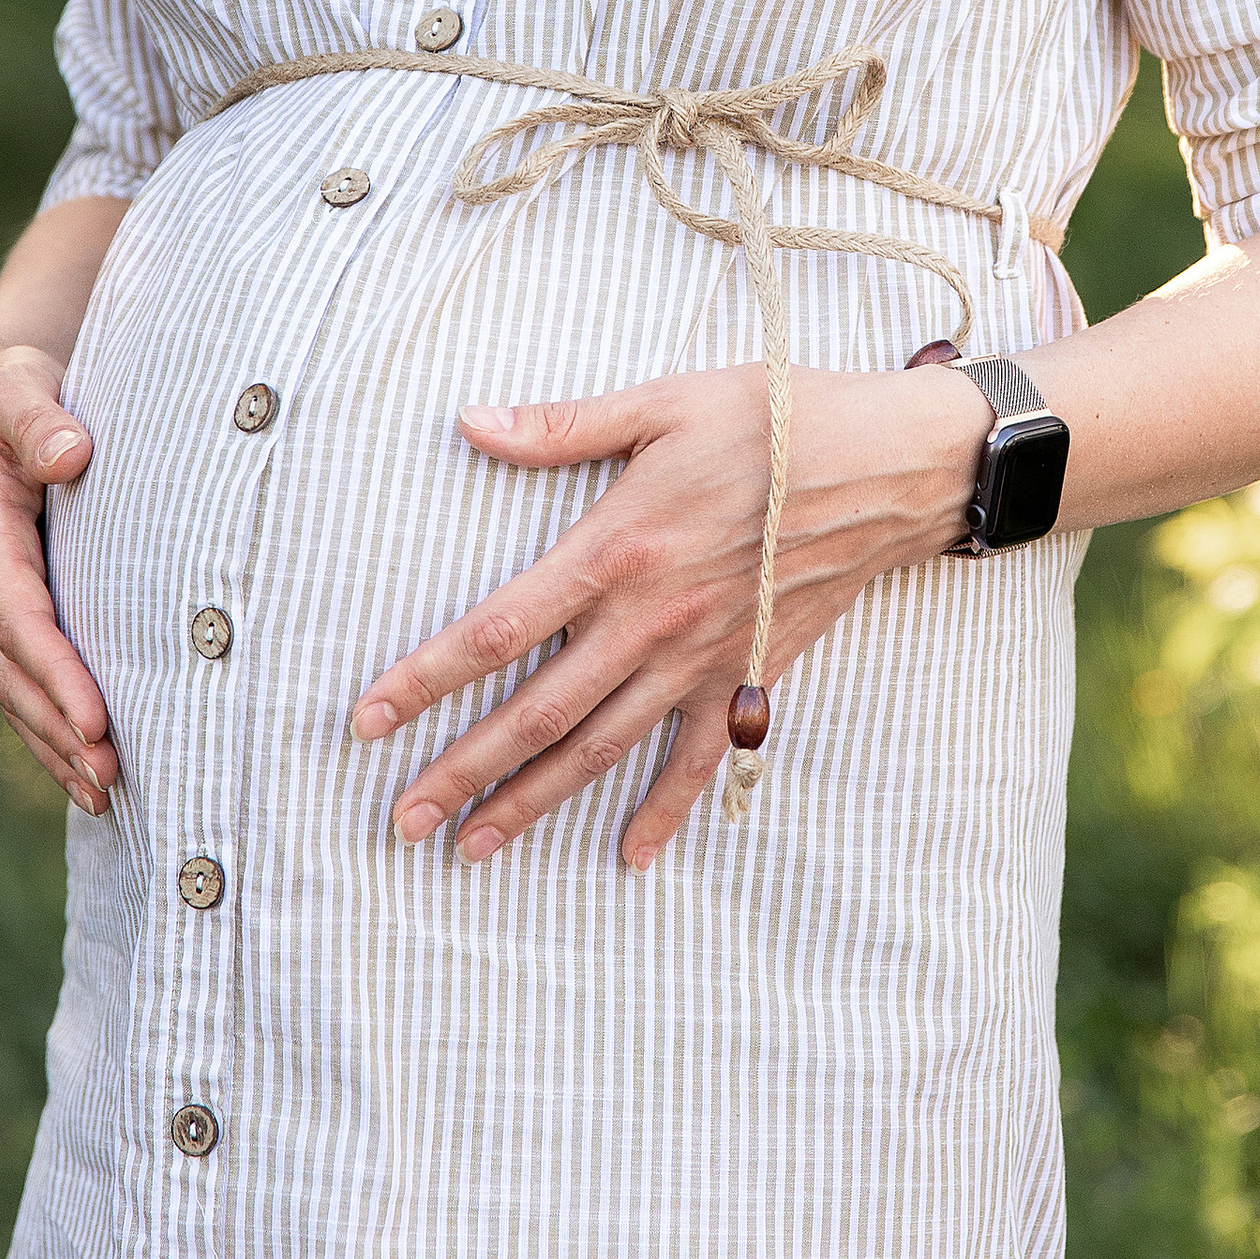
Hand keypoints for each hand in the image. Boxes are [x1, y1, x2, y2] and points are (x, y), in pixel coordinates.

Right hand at [0, 329, 117, 815]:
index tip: (97, 719)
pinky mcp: (12, 605)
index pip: (21, 616)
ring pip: (17, 686)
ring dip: (57, 744)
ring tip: (107, 796)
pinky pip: (26, 677)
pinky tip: (89, 770)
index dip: (57, 671)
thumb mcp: (15, 386)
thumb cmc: (7, 387)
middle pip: (16, 669)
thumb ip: (38, 419)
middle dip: (61, 729)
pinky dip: (53, 727)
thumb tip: (70, 455)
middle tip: (113, 779)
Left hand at [349, 361, 988, 869]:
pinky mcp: (749, 675)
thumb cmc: (777, 418)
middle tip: (400, 820)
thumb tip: (472, 424)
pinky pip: (699, 757)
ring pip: (602, 747)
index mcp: (616, 548)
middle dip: (462, 769)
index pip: (499, 628)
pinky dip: (664, 810)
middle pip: (537, 712)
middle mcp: (650, 619)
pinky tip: (629, 856)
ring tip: (472, 848)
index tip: (368, 719)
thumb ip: (563, 427)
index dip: (428, 676)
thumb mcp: (664, 402)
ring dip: (534, 800)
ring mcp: (702, 658)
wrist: (890, 465)